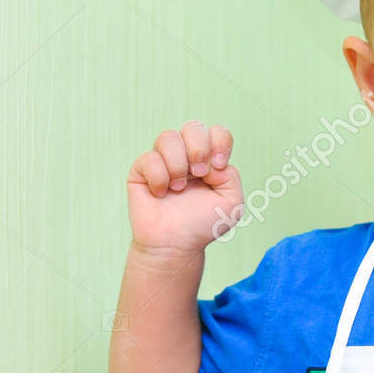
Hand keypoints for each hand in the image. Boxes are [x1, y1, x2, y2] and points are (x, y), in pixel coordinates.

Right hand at [126, 121, 242, 254]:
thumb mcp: (232, 202)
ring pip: (168, 137)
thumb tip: (210, 161)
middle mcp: (186, 155)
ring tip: (179, 188)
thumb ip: (231, 175)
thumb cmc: (201, 224)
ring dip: (178, 165)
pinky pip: (149, 158)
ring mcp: (163, 161)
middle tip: (200, 173)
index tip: (219, 166)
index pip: (217, 132)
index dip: (220, 143)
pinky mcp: (141, 170)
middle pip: (193, 127)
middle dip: (199, 149)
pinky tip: (161, 194)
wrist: (175, 245)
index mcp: (209, 159)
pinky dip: (159, 177)